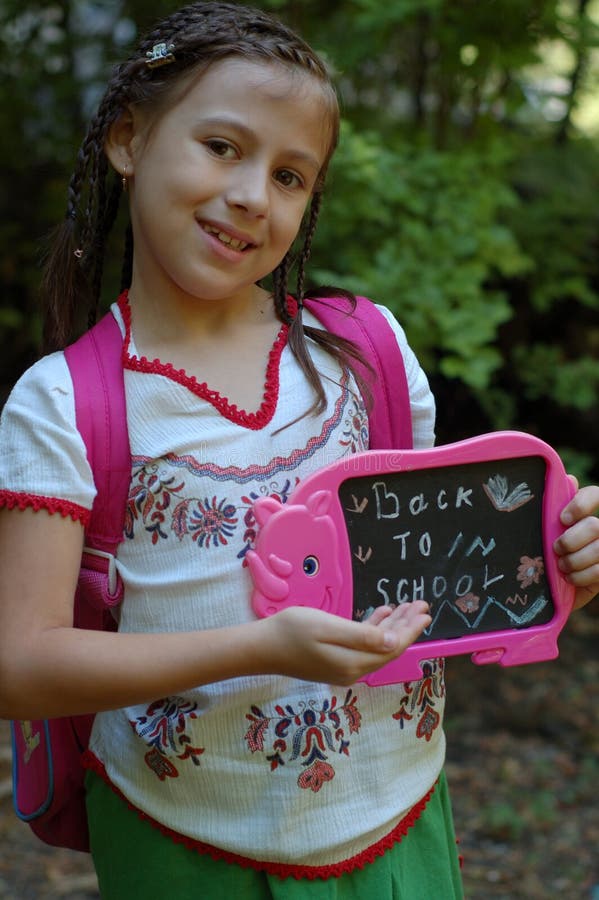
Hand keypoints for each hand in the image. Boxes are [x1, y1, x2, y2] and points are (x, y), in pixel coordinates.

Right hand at [263, 602, 430, 685]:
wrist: (261, 647)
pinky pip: (363, 646)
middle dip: (406, 626)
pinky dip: (373, 629)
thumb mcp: (327, 627)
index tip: (425, 613)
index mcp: (354, 663)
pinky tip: (379, 614)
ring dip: (392, 626)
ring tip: (406, 607)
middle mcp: (352, 670)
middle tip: (421, 605)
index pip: (391, 647)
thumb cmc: (292, 631)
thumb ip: (361, 636)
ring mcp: (342, 668)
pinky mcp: (334, 662)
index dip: (410, 630)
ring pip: (376, 646)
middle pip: (387, 648)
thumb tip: (391, 642)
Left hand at [554, 481, 598, 609]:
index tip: (562, 519)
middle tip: (556, 549)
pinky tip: (570, 578)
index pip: (595, 495)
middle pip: (594, 525)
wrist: (554, 587)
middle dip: (571, 540)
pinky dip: (581, 576)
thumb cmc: (549, 553)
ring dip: (575, 560)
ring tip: (561, 566)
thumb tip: (569, 480)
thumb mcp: (548, 531)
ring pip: (598, 549)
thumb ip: (555, 508)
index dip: (580, 505)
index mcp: (586, 513)